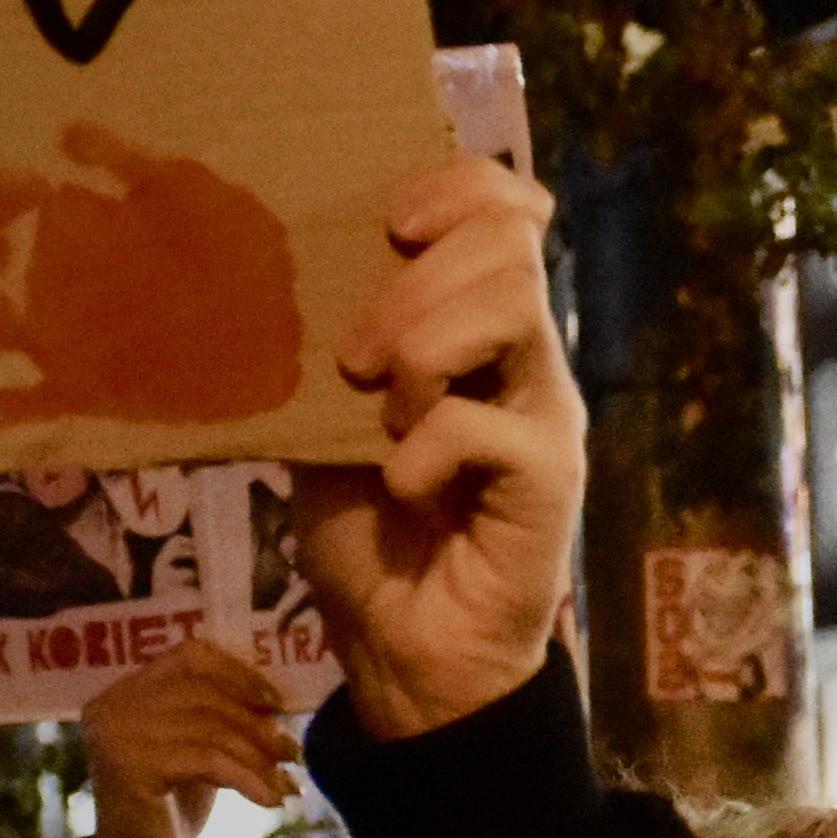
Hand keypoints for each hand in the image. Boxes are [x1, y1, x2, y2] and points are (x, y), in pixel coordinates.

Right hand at [77, 638, 294, 837]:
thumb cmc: (174, 803)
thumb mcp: (200, 746)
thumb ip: (222, 713)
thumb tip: (278, 696)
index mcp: (127, 689)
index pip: (191, 656)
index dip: (239, 674)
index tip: (276, 704)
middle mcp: (112, 705)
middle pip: (206, 693)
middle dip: (257, 723)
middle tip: (292, 753)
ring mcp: (115, 734)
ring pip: (211, 729)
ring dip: (259, 756)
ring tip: (287, 780)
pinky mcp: (129, 766)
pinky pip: (208, 760)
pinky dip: (249, 779)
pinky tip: (272, 800)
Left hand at [277, 161, 581, 743]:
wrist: (405, 650)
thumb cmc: (368, 532)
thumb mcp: (328, 414)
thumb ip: (340, 343)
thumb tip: (287, 263)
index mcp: (479, 325)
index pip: (509, 207)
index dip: (458, 186)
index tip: (389, 222)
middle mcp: (527, 358)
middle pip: (508, 244)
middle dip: (413, 284)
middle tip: (356, 359)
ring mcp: (545, 415)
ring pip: (512, 309)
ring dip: (422, 349)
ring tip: (383, 412)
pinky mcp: (549, 479)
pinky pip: (484, 425)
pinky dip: (422, 451)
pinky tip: (400, 484)